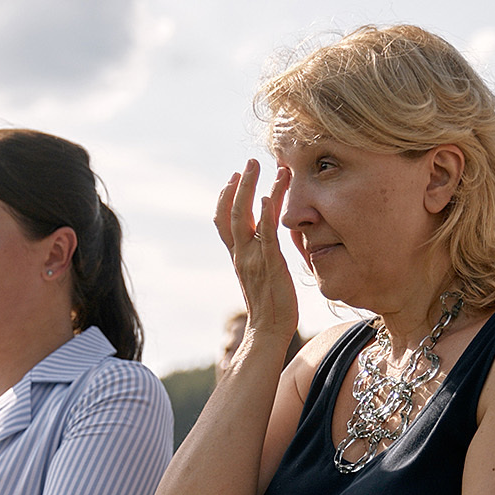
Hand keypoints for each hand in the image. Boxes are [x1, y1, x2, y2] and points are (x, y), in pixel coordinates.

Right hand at [214, 159, 297, 350]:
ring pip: (246, 216)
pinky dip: (265, 214)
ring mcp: (253, 258)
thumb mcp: (260, 278)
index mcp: (238, 256)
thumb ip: (258, 258)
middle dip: (240, 185)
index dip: (226, 198)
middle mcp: (241, 254)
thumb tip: (265, 245)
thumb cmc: (270, 307)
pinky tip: (268, 196)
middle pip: (232, 212)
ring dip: (252, 189)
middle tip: (250, 163)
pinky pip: (265, 234)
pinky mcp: (270, 264)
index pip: (224, 221)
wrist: (269, 331)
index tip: (233, 178)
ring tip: (262, 167)